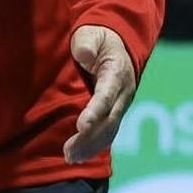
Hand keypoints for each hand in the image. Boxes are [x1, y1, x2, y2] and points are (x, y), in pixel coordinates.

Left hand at [65, 24, 138, 162]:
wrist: (118, 44)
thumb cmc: (99, 39)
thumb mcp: (92, 34)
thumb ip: (87, 43)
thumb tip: (83, 54)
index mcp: (117, 74)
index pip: (106, 96)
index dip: (95, 112)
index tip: (82, 126)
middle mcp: (123, 93)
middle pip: (108, 120)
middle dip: (89, 137)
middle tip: (69, 151)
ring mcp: (121, 105)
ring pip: (109, 131)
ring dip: (91, 146)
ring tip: (71, 158)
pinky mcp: (115, 112)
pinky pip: (107, 133)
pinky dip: (95, 146)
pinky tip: (79, 157)